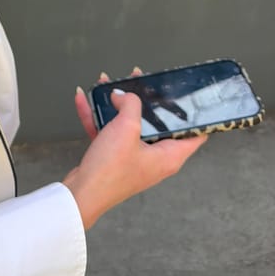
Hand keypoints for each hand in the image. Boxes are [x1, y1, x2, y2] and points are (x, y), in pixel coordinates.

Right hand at [66, 80, 205, 229]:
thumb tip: (124, 95)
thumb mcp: (126, 129)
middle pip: (157, 123)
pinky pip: (109, 131)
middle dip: (146, 101)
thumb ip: (130, 104)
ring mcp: (134, 158)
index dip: (196, 114)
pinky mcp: (114, 158)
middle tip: (141, 82)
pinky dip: (98, 117)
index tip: (191, 96)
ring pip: (129, 124)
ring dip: (116, 105)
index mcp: (168, 156)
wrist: (81, 193)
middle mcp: (155, 158)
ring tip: (107, 86)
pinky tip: (84, 101)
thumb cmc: (110, 171)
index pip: (195, 134)